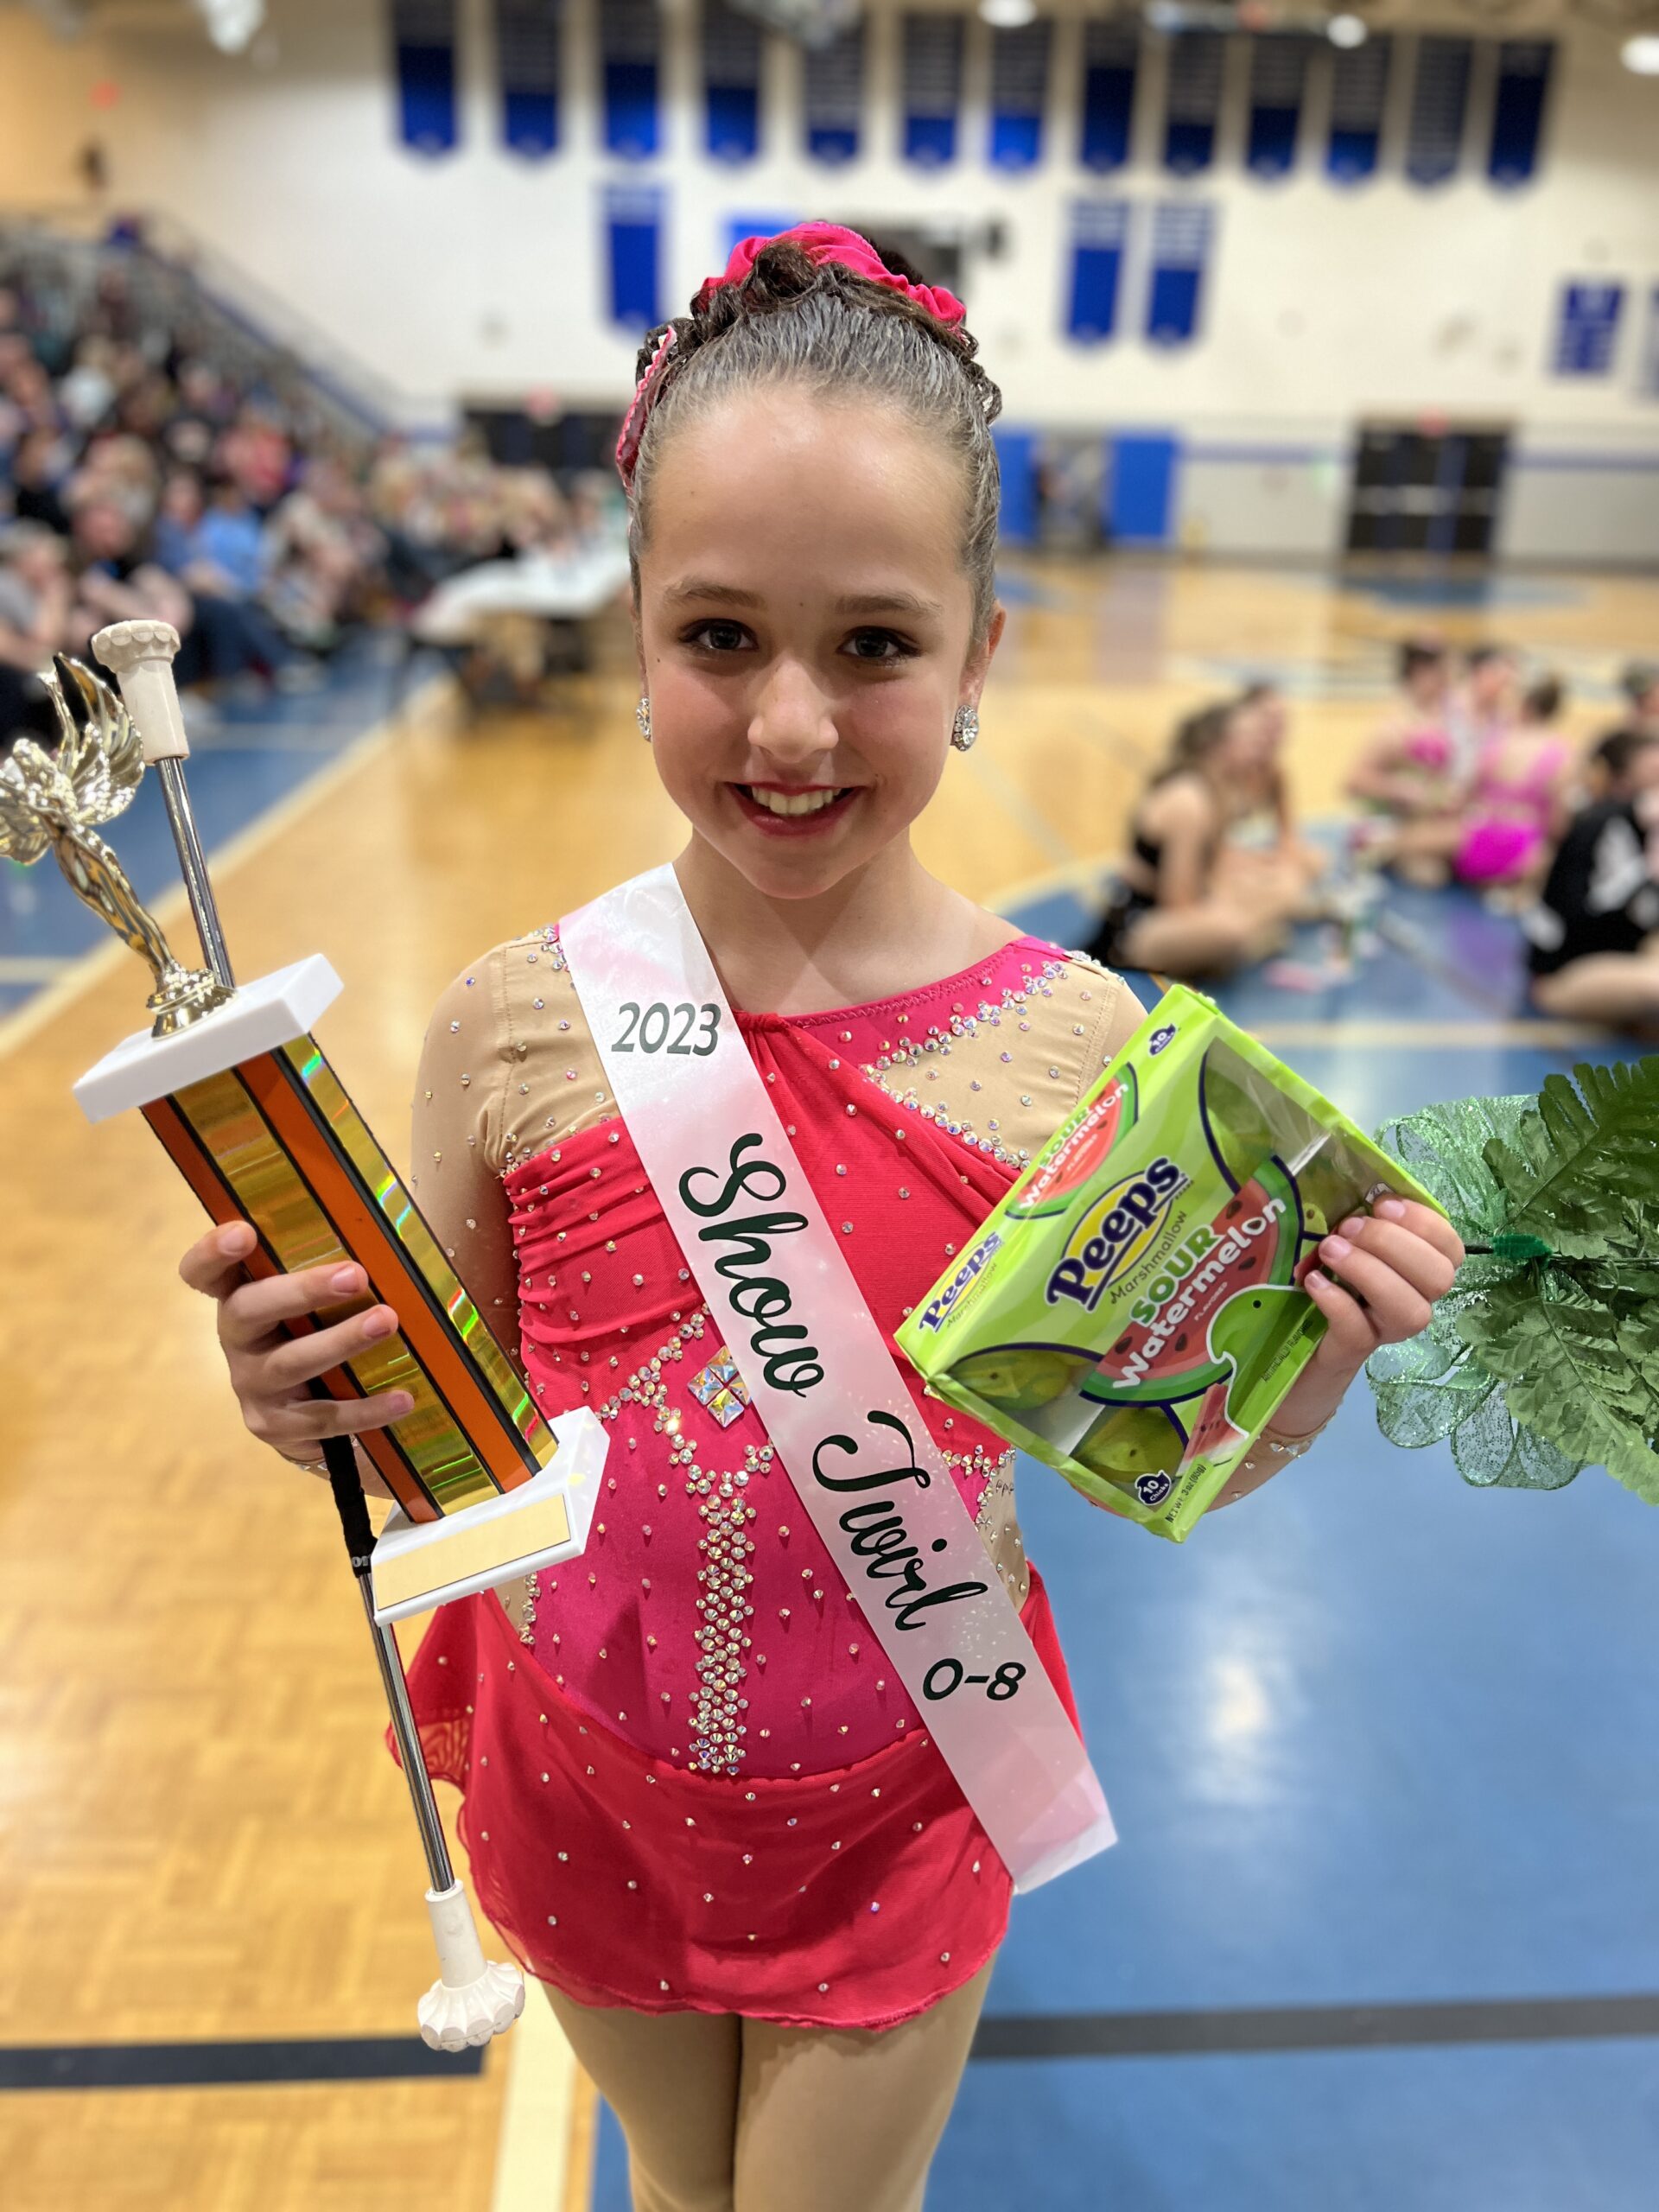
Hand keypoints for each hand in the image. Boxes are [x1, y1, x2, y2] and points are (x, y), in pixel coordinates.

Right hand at [179, 1219, 409, 1496]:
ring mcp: (251, 1384)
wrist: (309, 1416)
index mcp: (240, 1295)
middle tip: (355, 1275)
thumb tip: (404, 1237)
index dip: (213, 1253)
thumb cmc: (320, 1331)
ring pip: (289, 1362)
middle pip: (248, 1310)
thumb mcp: (319, 1300)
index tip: (243, 1233)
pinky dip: (365, 1408)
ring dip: (341, 1341)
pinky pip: (321, 1417)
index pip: (205, 1272)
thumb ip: (337, 1269)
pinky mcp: (274, 1426)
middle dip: (302, 1291)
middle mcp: (237, 1339)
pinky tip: (403, 1399)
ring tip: (387, 1321)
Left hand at [1274, 1195, 1464, 1437]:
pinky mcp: (1351, 1349)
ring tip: (1330, 1250)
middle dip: (1394, 1244)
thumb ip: (1362, 1220)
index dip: (1424, 1223)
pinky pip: (1358, 1329)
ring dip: (1370, 1272)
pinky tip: (1314, 1282)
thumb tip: (1354, 1180)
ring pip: (1409, 1309)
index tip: (1383, 1204)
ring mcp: (1384, 1329)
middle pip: (1438, 1278)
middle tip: (1348, 1228)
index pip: (1451, 1247)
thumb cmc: (1330, 1283)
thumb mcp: (1348, 1244)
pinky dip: (1338, 1301)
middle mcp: (1412, 1301)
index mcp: (1418, 1269)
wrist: (1298, 1347)